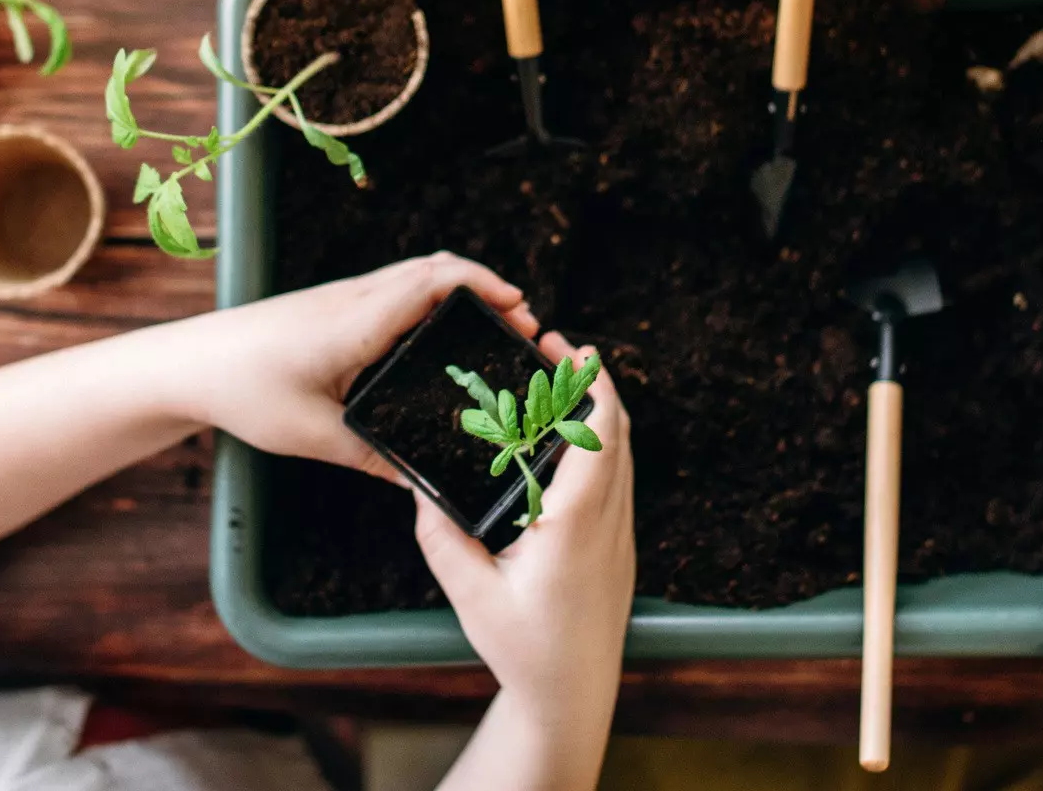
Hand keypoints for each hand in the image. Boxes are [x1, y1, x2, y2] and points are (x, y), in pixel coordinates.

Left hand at [160, 253, 535, 480]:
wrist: (188, 364)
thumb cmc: (244, 391)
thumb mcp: (315, 435)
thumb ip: (374, 458)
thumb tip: (422, 484)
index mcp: (358, 321)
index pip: (434, 281)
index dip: (483, 287)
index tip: (520, 309)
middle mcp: (355, 297)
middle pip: (434, 269)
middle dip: (485, 287)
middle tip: (520, 324)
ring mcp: (343, 298)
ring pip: (414, 275)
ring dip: (458, 291)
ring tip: (490, 328)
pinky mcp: (333, 307)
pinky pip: (394, 289)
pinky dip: (430, 299)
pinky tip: (436, 337)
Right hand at [417, 333, 633, 790]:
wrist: (571, 694)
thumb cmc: (525, 650)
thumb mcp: (471, 595)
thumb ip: (443, 539)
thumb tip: (419, 490)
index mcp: (575, 525)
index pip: (598, 437)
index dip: (592, 385)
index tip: (572, 348)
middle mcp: (607, 522)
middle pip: (617, 433)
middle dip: (592, 383)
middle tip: (555, 350)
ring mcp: (619, 533)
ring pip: (622, 454)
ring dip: (597, 412)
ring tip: (558, 383)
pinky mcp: (619, 546)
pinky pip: (618, 479)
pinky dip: (599, 445)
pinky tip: (566, 440)